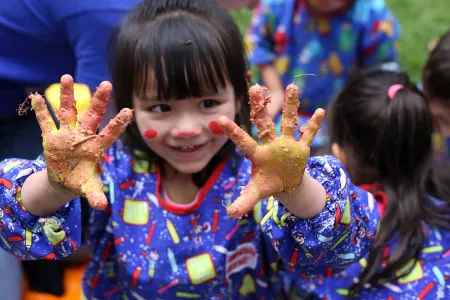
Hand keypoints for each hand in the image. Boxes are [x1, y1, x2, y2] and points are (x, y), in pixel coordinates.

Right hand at [31, 75, 132, 208]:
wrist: (65, 180)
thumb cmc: (82, 181)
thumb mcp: (88, 188)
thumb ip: (95, 193)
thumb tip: (102, 206)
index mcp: (96, 147)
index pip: (110, 133)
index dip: (118, 123)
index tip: (129, 111)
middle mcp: (83, 136)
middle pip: (92, 115)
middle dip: (98, 101)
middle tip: (107, 84)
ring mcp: (67, 134)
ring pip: (68, 111)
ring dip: (67, 96)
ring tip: (67, 77)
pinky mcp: (51, 137)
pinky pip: (46, 122)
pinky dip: (41, 111)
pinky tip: (37, 96)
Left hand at [218, 82, 324, 217]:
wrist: (285, 183)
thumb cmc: (267, 184)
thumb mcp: (256, 193)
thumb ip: (244, 201)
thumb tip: (230, 214)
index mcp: (257, 155)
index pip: (243, 142)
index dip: (233, 132)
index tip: (220, 119)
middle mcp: (271, 145)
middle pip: (264, 124)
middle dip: (260, 108)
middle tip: (254, 88)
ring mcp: (287, 144)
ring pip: (289, 122)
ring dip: (291, 106)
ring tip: (291, 86)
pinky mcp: (301, 148)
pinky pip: (308, 134)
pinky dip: (314, 124)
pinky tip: (321, 111)